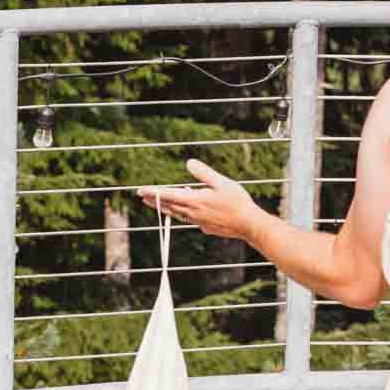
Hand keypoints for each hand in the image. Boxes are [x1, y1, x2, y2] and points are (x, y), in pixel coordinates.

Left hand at [137, 158, 263, 242]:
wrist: (249, 225)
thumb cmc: (237, 202)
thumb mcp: (222, 182)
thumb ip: (204, 173)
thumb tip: (189, 163)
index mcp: (195, 201)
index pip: (168, 195)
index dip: (153, 192)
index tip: (140, 190)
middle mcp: (193, 213)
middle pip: (169, 206)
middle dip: (154, 200)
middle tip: (142, 195)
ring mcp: (198, 222)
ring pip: (176, 214)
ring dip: (165, 207)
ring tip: (156, 203)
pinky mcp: (205, 227)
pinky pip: (188, 219)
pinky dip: (180, 213)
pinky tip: (183, 210)